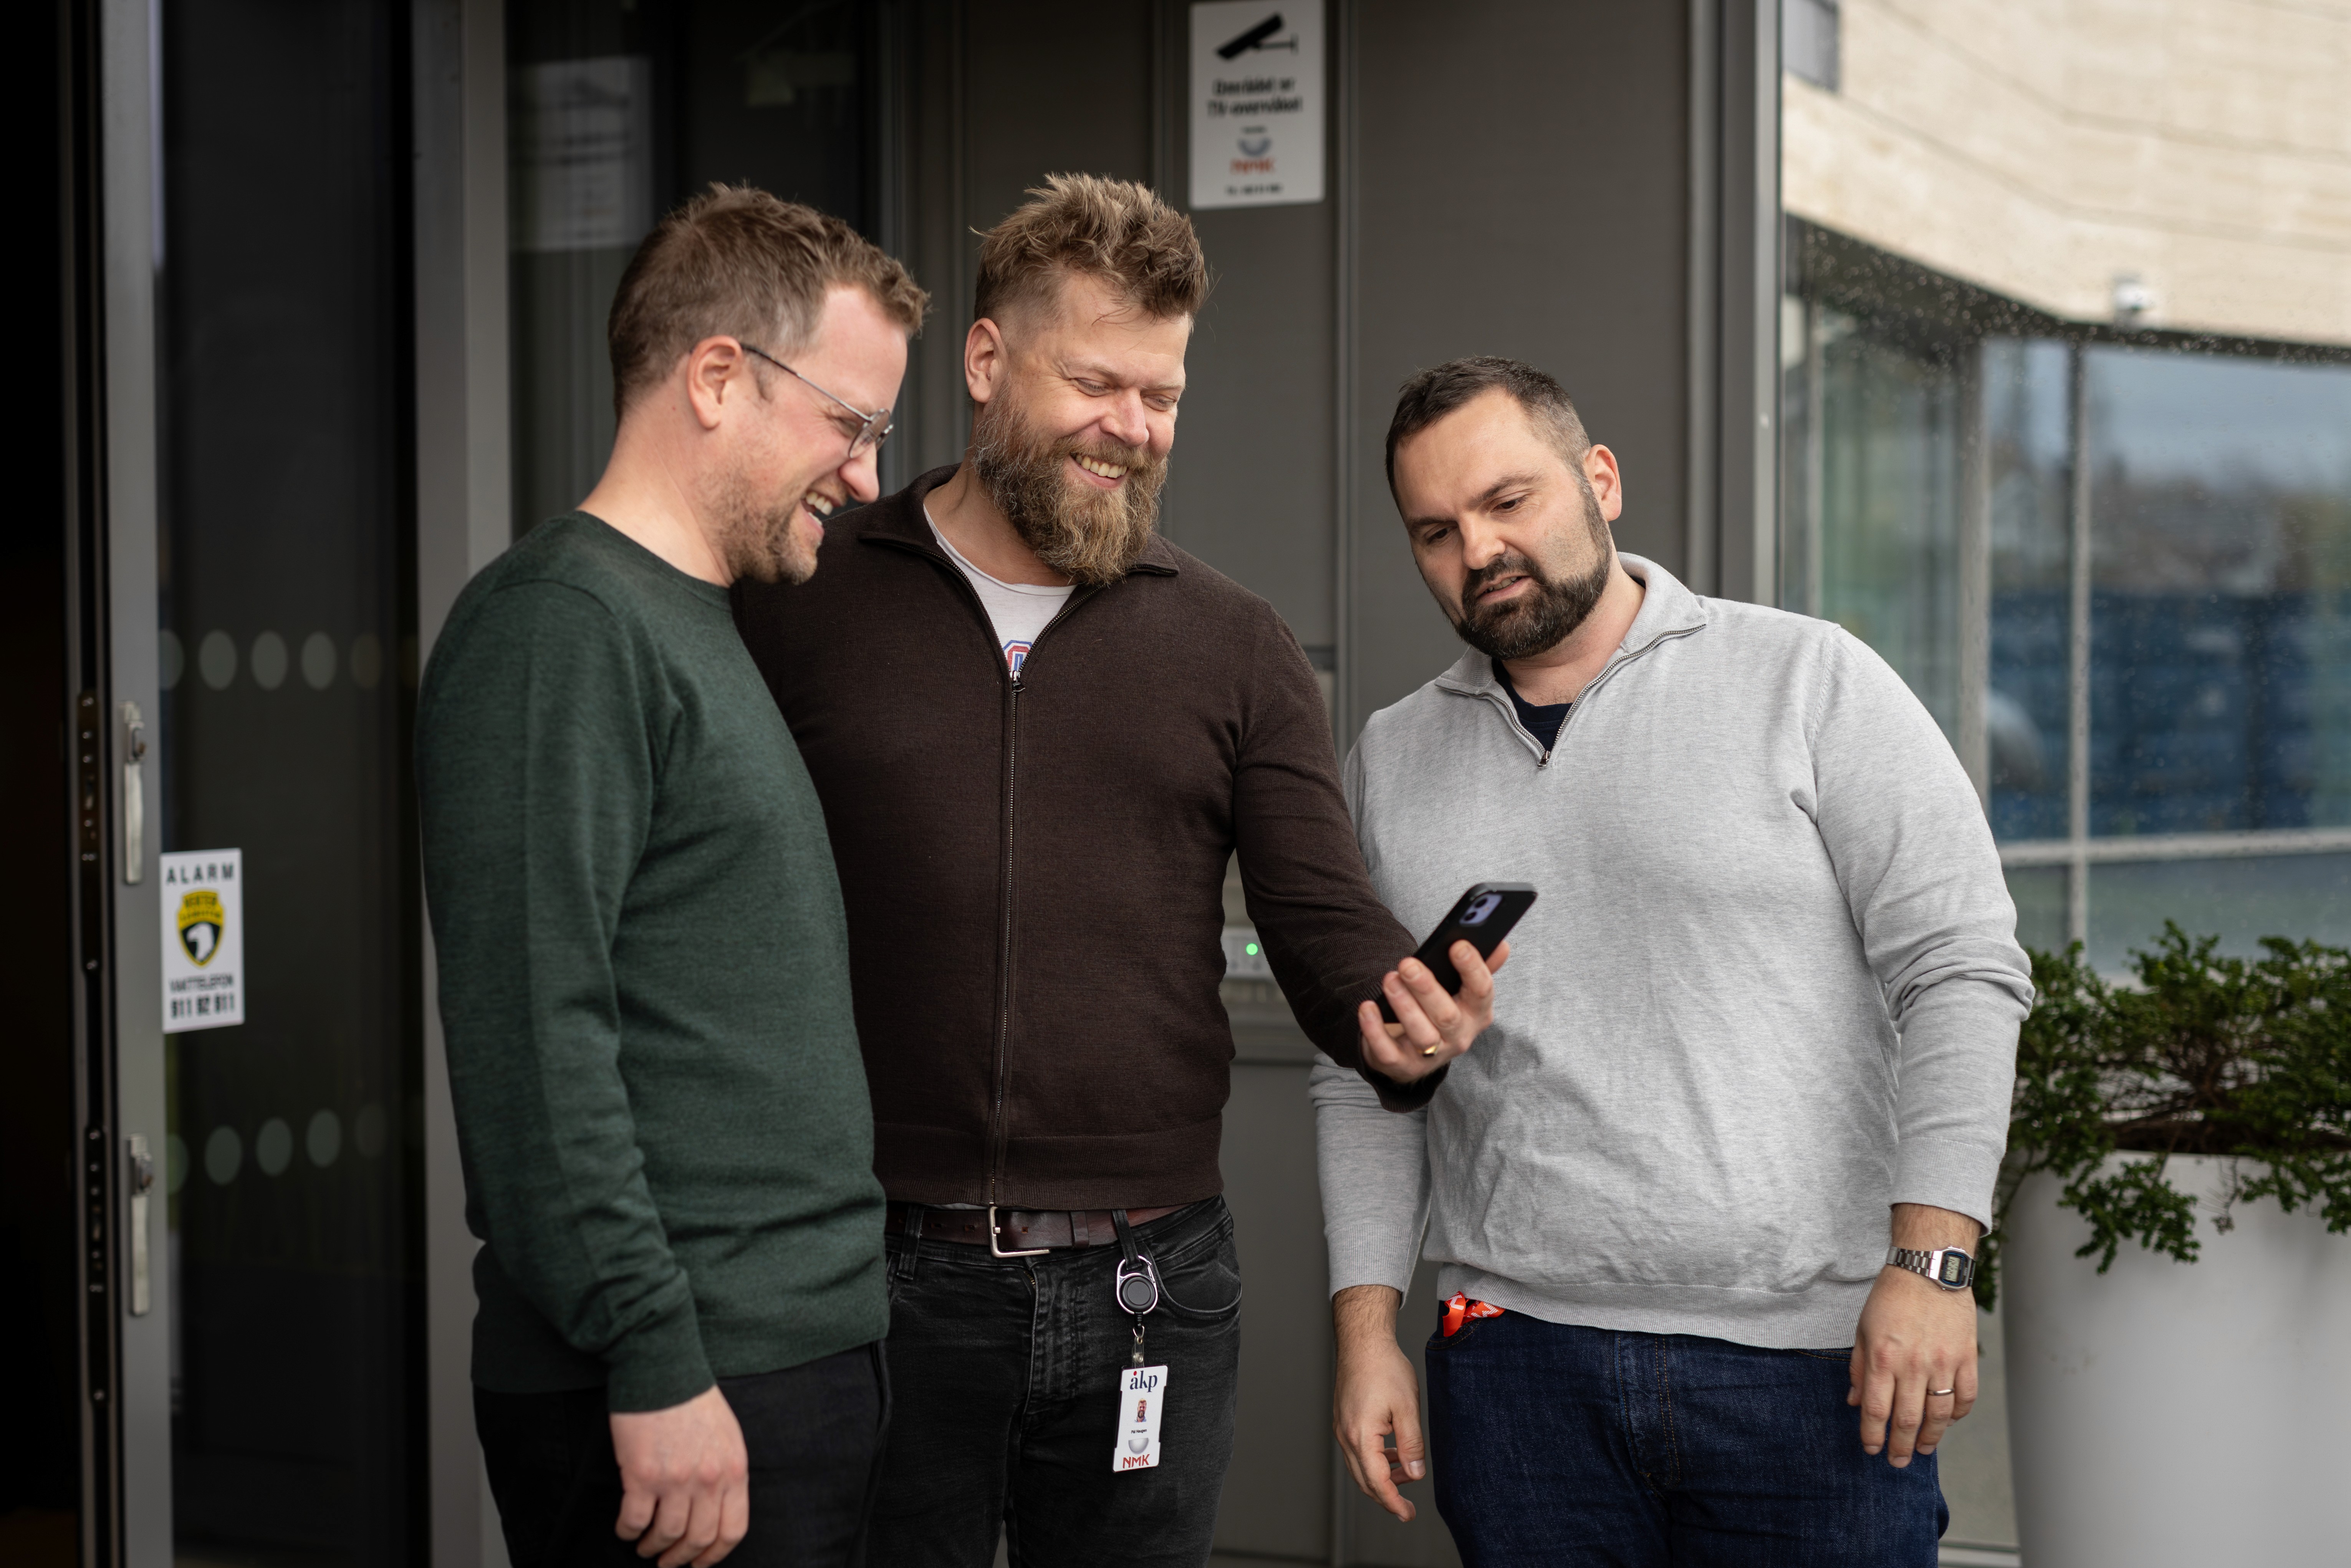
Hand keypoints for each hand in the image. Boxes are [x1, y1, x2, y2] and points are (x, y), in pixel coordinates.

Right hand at [609, 1385, 749, 1565]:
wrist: (662, 1367)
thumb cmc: (692, 1398)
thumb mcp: (726, 1435)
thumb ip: (724, 1472)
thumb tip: (715, 1507)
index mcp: (734, 1469)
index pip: (732, 1530)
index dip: (714, 1555)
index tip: (699, 1564)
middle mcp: (708, 1479)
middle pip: (698, 1539)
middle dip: (681, 1558)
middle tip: (667, 1563)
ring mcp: (675, 1479)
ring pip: (666, 1535)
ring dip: (653, 1548)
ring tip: (644, 1547)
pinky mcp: (642, 1474)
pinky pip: (634, 1520)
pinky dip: (628, 1531)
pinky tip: (626, 1529)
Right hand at [1332, 1285, 1426, 1521]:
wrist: (1363, 1341)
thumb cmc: (1384, 1368)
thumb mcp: (1406, 1408)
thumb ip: (1411, 1445)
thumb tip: (1414, 1475)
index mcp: (1361, 1436)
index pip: (1377, 1482)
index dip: (1393, 1503)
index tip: (1407, 1515)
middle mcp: (1346, 1436)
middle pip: (1364, 1480)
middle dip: (1386, 1497)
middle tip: (1406, 1508)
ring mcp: (1342, 1428)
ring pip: (1359, 1467)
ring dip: (1380, 1477)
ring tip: (1405, 1475)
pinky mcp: (1344, 1419)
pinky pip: (1357, 1450)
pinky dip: (1373, 1460)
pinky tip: (1391, 1452)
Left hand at [1356, 941, 1509, 1082]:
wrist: (1413, 1052)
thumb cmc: (1439, 1010)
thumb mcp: (1462, 991)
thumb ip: (1480, 967)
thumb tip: (1501, 945)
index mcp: (1476, 1014)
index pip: (1481, 992)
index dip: (1472, 969)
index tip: (1457, 945)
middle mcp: (1458, 1037)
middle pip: (1447, 1016)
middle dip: (1427, 989)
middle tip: (1407, 964)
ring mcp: (1431, 1056)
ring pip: (1421, 1035)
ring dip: (1404, 1006)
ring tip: (1389, 979)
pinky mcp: (1402, 1066)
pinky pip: (1388, 1052)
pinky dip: (1375, 1030)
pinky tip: (1367, 1007)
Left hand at [1849, 1204, 1981, 1466]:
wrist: (1929, 1268)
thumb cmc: (1891, 1298)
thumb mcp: (1864, 1330)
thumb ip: (1860, 1368)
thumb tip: (1855, 1402)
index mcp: (1883, 1358)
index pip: (1877, 1409)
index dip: (1873, 1435)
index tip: (1871, 1449)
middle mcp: (1913, 1365)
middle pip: (1907, 1419)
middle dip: (1899, 1446)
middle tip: (1896, 1462)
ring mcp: (1943, 1363)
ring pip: (1939, 1415)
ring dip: (1930, 1438)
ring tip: (1921, 1449)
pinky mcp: (1966, 1358)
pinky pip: (1965, 1397)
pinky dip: (1958, 1415)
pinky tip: (1948, 1422)